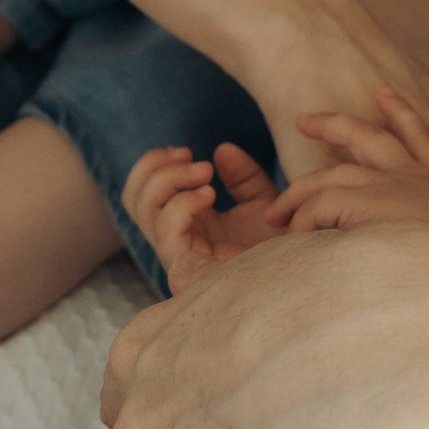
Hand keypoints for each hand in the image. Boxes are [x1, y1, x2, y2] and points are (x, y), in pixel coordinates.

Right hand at [125, 141, 294, 290]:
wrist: (296, 276)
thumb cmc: (282, 249)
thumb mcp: (264, 202)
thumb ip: (243, 176)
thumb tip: (221, 151)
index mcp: (187, 222)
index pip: (143, 192)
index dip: (154, 163)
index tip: (185, 151)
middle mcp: (176, 238)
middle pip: (133, 198)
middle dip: (155, 167)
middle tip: (190, 157)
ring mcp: (177, 254)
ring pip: (144, 209)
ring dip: (170, 179)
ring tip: (206, 173)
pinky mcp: (185, 269)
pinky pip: (165, 229)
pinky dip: (182, 203)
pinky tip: (209, 195)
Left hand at [268, 83, 428, 235]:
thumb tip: (420, 241)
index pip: (419, 138)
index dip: (401, 112)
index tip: (384, 92)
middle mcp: (416, 177)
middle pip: (369, 137)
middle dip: (332, 125)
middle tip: (305, 120)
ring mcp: (390, 187)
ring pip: (331, 176)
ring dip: (300, 191)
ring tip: (276, 209)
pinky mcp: (366, 205)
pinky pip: (321, 204)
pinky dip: (305, 222)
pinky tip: (295, 239)